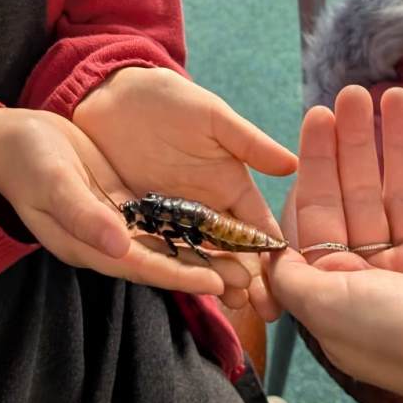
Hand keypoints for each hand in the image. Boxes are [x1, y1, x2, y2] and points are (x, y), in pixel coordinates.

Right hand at [0, 107, 252, 302]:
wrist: (12, 139)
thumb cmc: (27, 160)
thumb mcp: (53, 182)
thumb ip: (85, 215)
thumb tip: (120, 245)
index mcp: (89, 244)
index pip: (143, 267)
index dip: (179, 276)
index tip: (216, 283)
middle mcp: (107, 240)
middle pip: (163, 262)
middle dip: (202, 272)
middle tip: (247, 282)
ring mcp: (117, 222)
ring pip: (168, 243)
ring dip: (202, 252)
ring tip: (243, 262)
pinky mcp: (123, 201)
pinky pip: (161, 219)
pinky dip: (188, 226)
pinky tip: (218, 225)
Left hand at [72, 68, 293, 314]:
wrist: (109, 94)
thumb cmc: (166, 97)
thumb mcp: (212, 116)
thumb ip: (248, 142)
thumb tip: (293, 165)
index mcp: (230, 184)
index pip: (258, 227)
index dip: (274, 253)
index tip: (291, 279)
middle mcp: (206, 208)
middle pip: (233, 252)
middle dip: (251, 279)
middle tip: (266, 308)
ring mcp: (172, 219)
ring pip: (199, 259)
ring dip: (216, 281)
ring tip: (234, 305)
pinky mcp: (140, 222)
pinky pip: (159, 251)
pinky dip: (174, 271)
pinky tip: (187, 288)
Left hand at [266, 86, 402, 402]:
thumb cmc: (400, 339)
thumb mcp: (324, 307)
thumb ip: (290, 274)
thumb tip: (267, 254)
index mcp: (336, 291)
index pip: (317, 214)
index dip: (316, 163)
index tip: (315, 116)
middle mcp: (374, 277)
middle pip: (358, 195)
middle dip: (354, 142)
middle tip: (353, 92)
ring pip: (401, 192)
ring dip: (395, 143)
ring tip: (394, 94)